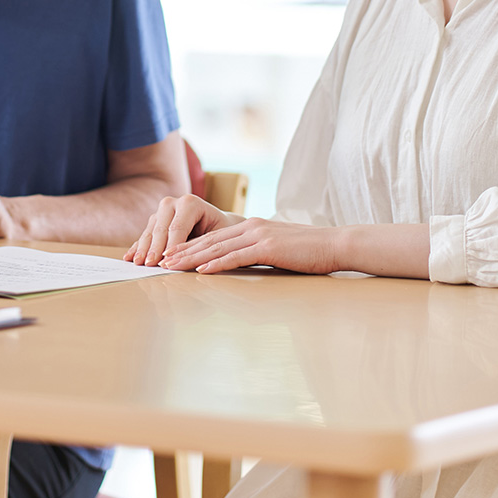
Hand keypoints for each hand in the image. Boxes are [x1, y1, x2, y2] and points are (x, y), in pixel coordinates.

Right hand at [124, 195, 243, 265]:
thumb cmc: (222, 232)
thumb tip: (187, 262)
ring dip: (143, 248)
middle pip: (160, 228)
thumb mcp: (218, 237)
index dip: (169, 246)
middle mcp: (174, 202)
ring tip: (138, 263)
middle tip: (149, 264)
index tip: (164, 262)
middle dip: (154, 248)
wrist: (219, 224)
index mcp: (190, 203)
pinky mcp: (156, 219)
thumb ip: (203, 246)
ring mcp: (162, 210)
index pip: (177, 228)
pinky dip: (138, 246)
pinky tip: (129, 257)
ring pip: (150, 231)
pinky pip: (145, 234)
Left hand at [161, 218, 340, 274]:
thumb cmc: (309, 251)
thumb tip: (240, 265)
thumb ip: (256, 253)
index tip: (171, 255)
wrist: (336, 244)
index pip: (213, 237)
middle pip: (209, 240)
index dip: (189, 246)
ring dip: (192, 258)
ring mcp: (259, 235)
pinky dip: (217, 264)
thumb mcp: (277, 249)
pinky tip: (202, 271)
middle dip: (182, 251)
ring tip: (172, 266)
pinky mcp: (268, 247)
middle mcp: (251, 227)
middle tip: (161, 260)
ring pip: (217, 247)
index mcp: (251, 226)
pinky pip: (237, 256)